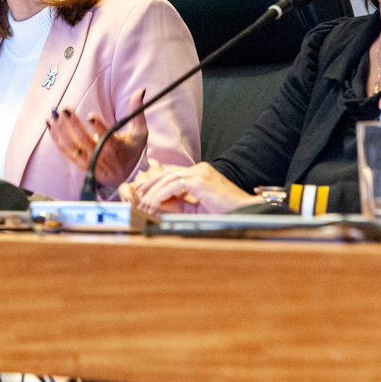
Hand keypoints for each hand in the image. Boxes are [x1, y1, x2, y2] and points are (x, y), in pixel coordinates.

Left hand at [47, 88, 147, 186]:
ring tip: (55, 115)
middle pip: (85, 142)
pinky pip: (65, 151)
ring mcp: (88, 162)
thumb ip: (137, 112)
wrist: (123, 176)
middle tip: (66, 109)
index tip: (90, 115)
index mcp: (117, 149)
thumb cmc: (131, 150)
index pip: (108, 138)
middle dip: (73, 125)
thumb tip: (140, 90)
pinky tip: (51, 124)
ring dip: (61, 131)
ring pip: (72, 147)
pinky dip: (56, 138)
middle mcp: (101, 157)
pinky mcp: (79, 164)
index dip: (99, 127)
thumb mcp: (139, 133)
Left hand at [121, 159, 260, 215]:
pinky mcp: (199, 180)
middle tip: (136, 196)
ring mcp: (199, 172)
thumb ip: (178, 203)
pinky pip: (173, 186)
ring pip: (167, 179)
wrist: (243, 212)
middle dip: (150, 185)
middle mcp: (199, 169)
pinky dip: (160, 196)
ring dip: (152, 192)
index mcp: (200, 173)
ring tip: (143, 204)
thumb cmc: (224, 212)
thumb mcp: (195, 207)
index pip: (172, 174)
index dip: (156, 183)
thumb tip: (158, 203)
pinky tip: (153, 204)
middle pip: (167, 174)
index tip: (143, 193)